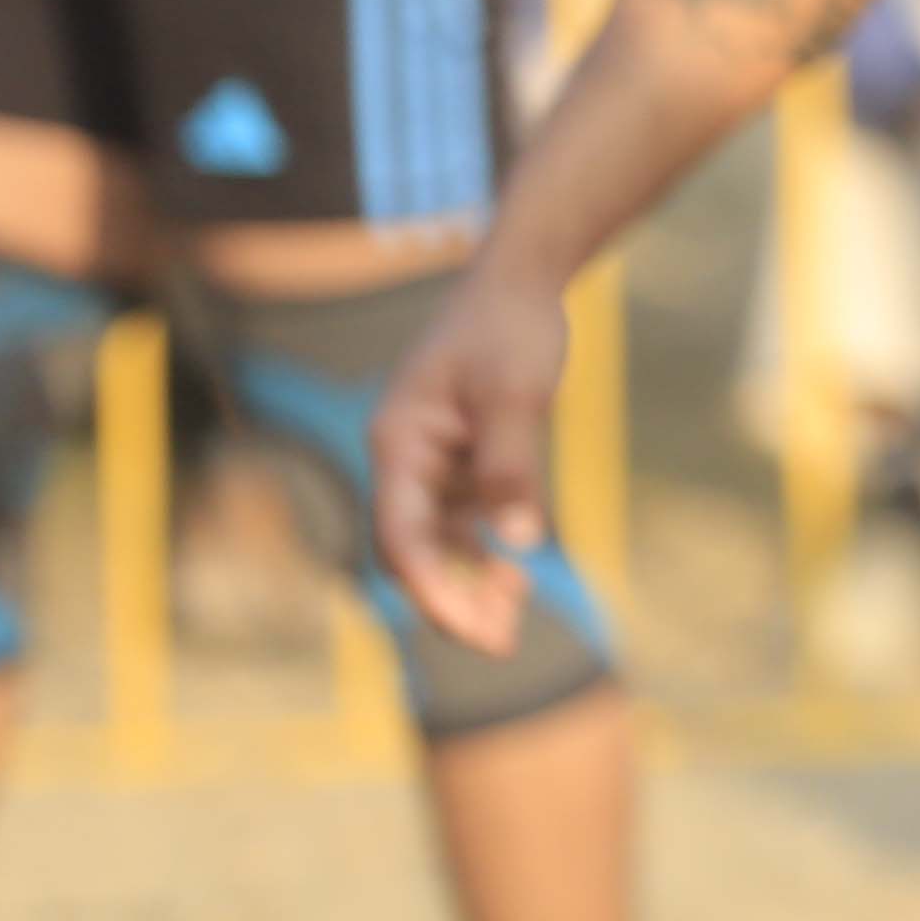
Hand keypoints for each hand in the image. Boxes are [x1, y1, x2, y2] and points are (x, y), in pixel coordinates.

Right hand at [370, 257, 574, 656]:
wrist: (521, 279)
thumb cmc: (510, 327)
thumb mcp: (517, 394)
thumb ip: (512, 468)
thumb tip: (519, 544)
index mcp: (398, 444)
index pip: (400, 538)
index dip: (432, 591)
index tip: (472, 630)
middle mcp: (403, 458)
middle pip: (413, 550)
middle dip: (451, 599)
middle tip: (504, 641)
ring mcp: (429, 460)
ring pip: (438, 541)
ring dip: (470, 579)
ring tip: (516, 616)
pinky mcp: (458, 457)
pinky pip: (461, 518)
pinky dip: (484, 548)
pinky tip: (515, 574)